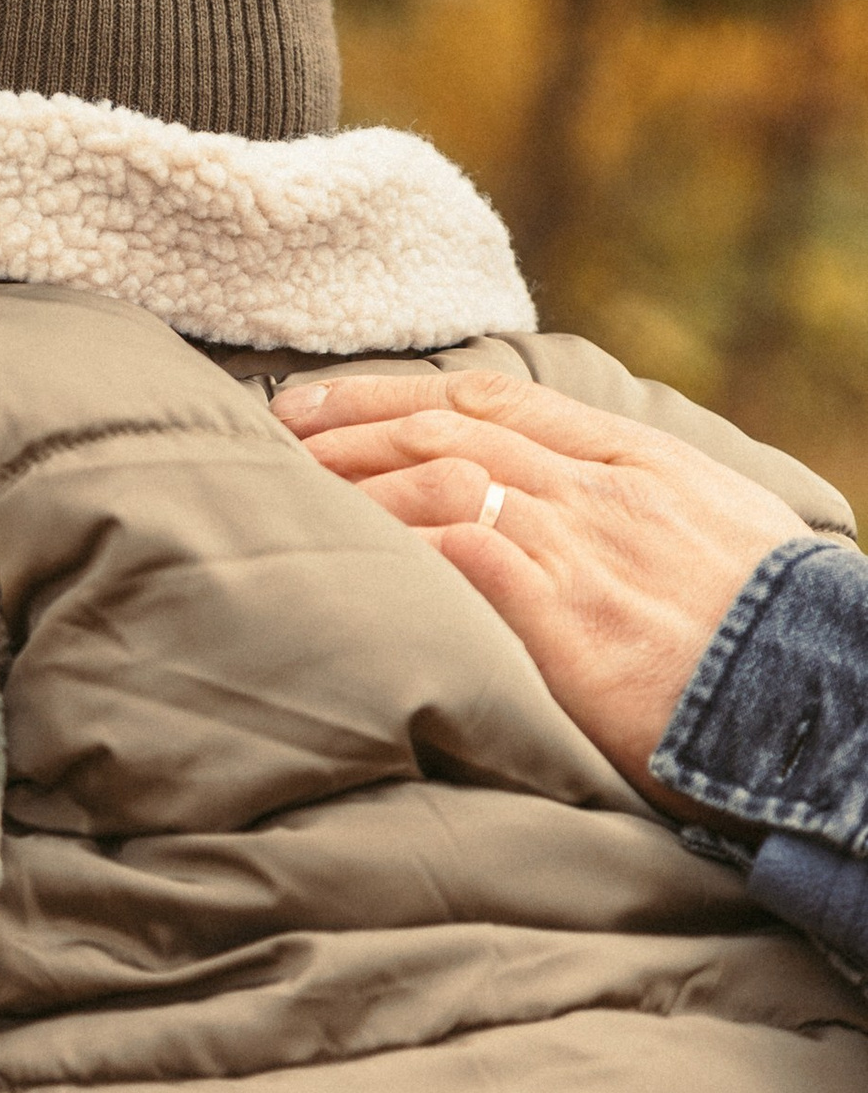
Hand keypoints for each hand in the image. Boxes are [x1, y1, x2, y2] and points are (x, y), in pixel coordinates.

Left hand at [270, 371, 806, 799]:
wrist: (823, 698)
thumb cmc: (777, 643)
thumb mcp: (716, 543)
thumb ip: (640, 517)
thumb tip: (573, 526)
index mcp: (640, 462)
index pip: (496, 401)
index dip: (401, 394)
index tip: (334, 399)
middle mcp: (602, 489)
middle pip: (450, 426)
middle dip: (352, 422)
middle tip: (278, 429)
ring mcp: (582, 544)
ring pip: (440, 474)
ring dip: (351, 476)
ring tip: (284, 483)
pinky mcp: (563, 610)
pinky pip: (454, 550)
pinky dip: (388, 539)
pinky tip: (336, 544)